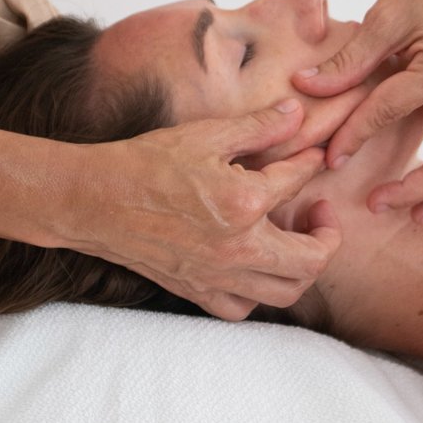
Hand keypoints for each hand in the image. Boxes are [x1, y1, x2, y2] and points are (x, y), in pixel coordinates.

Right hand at [78, 98, 341, 319]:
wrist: (95, 200)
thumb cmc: (146, 162)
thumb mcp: (206, 134)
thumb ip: (258, 127)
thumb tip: (295, 115)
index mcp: (244, 203)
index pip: (298, 182)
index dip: (310, 163)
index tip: (311, 156)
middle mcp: (237, 249)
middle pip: (311, 261)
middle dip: (327, 235)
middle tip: (318, 211)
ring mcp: (218, 276)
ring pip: (285, 292)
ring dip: (301, 267)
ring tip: (294, 240)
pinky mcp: (197, 292)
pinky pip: (244, 307)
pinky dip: (260, 291)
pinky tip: (255, 265)